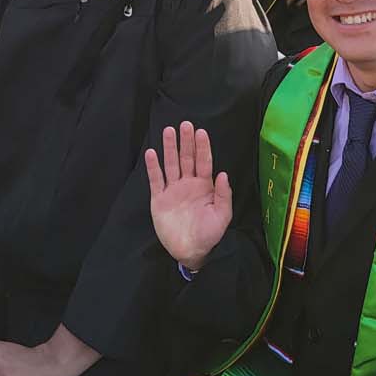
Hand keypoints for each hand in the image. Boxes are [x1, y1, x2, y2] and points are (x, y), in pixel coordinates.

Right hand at [145, 122, 230, 272]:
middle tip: (185, 124)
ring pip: (171, 164)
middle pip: (186, 158)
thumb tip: (222, 173)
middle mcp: (188, 184)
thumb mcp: (222, 216)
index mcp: (204, 186)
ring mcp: (172, 190)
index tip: (201, 131)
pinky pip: (155, 180)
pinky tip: (151, 153)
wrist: (191, 252)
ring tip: (168, 131)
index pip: (203, 162)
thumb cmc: (210, 234)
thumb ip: (223, 195)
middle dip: (186, 142)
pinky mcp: (159, 199)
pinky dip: (153, 167)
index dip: (202, 147)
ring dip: (170, 148)